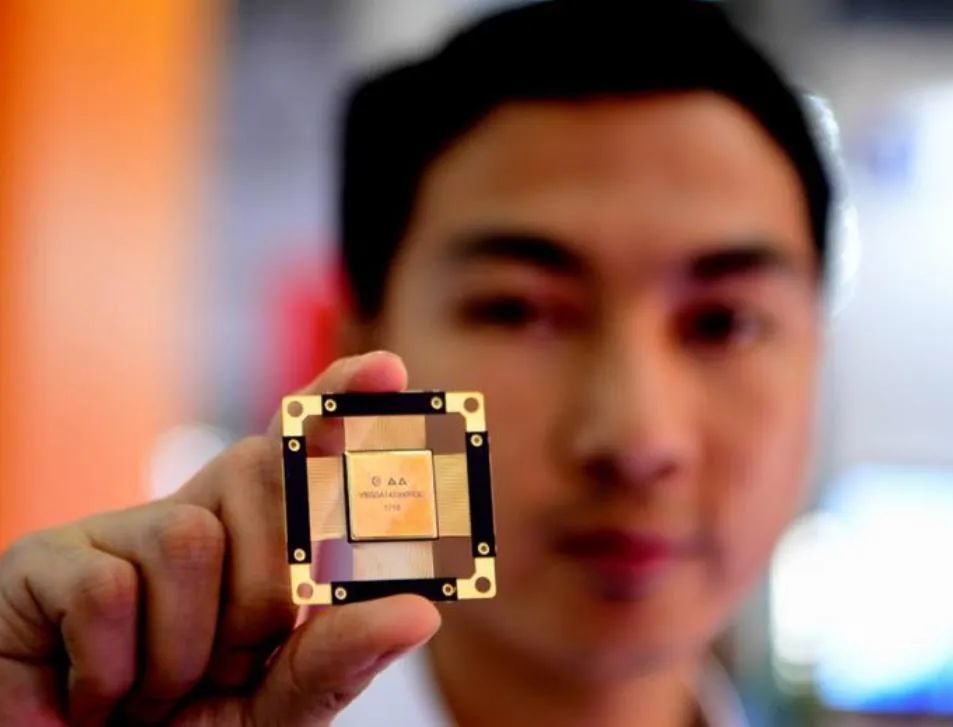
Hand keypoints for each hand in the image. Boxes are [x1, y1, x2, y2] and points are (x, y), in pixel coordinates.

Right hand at [0, 351, 440, 725]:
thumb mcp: (275, 704)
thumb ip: (339, 659)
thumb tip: (421, 610)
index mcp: (257, 537)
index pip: (304, 449)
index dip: (340, 403)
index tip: (389, 371)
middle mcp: (195, 513)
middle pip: (267, 481)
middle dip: (265, 600)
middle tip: (225, 670)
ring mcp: (116, 529)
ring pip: (191, 539)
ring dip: (184, 651)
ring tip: (153, 692)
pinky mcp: (41, 559)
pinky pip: (109, 591)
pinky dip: (109, 674)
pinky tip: (90, 696)